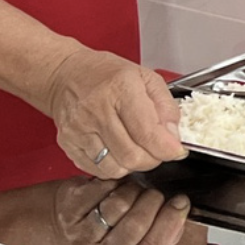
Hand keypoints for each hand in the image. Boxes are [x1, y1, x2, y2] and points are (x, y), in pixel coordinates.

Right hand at [42, 46, 185, 178]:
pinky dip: (114, 167)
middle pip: (132, 156)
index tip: (177, 151)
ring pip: (115, 168)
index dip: (166, 148)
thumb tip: (174, 136)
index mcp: (120, 88)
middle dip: (153, 159)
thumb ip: (166, 106)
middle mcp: (96, 110)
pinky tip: (117, 150)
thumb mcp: (146, 77)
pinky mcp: (68, 144)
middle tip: (157, 150)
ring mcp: (79, 129)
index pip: (147, 131)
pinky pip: (98, 170)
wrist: (67, 74)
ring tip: (136, 148)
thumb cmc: (107, 74)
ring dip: (133, 165)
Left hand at [50, 175, 206, 244]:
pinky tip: (116, 185)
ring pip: (117, 207)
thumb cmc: (115, 230)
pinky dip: (113, 182)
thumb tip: (181, 212)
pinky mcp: (70, 214)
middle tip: (157, 194)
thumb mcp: (144, 240)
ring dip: (132, 190)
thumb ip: (168, 232)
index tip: (180, 203)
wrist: (75, 222)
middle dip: (152, 203)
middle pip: (134, 227)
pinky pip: (99, 191)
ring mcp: (82, 237)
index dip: (169, 223)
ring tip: (136, 190)